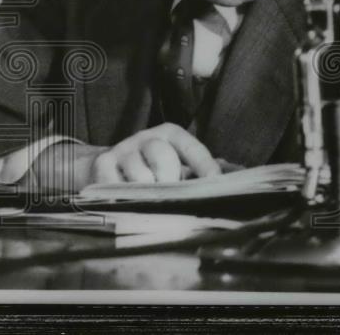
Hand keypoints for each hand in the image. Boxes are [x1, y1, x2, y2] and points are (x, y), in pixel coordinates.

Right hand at [33, 124, 220, 192]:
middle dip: (170, 181)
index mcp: (170, 134)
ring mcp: (123, 150)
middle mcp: (146, 137)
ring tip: (149, 202)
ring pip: (140, 176)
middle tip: (171, 198)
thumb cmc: (152, 168)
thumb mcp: (177, 163)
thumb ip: (202, 170)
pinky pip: (117, 187)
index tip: (214, 183)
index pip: (191, 147)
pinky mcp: (102, 166)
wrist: (105, 167)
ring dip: (148, 194)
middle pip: (163, 157)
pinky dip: (126, 199)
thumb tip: (237, 176)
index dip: (204, 165)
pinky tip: (129, 204)